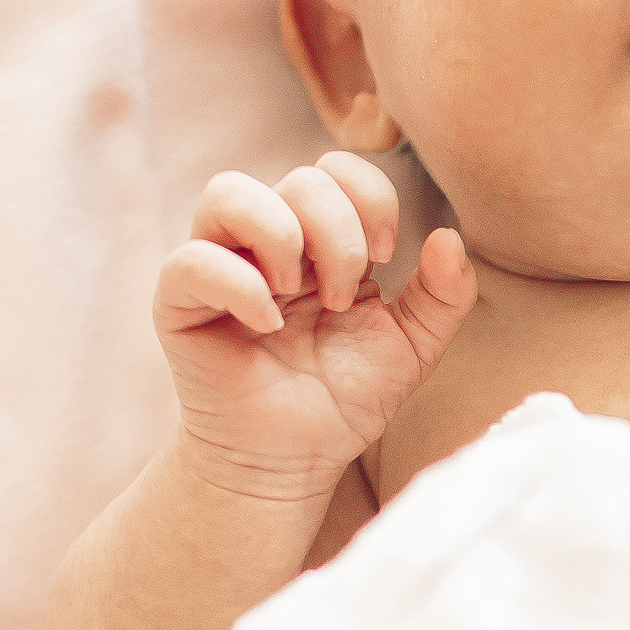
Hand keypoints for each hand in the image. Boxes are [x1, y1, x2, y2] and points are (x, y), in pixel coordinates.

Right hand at [156, 155, 476, 503]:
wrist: (296, 460)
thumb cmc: (346, 399)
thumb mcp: (413, 347)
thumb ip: (443, 295)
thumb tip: (449, 238)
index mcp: (320, 240)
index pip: (336, 169)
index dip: (370, 198)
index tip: (385, 257)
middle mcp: (267, 241)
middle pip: (298, 180)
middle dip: (337, 234)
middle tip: (342, 297)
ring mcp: (219, 265)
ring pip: (229, 192)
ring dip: (281, 236)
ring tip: (297, 294)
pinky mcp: (179, 302)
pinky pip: (192, 260)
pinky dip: (238, 285)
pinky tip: (267, 325)